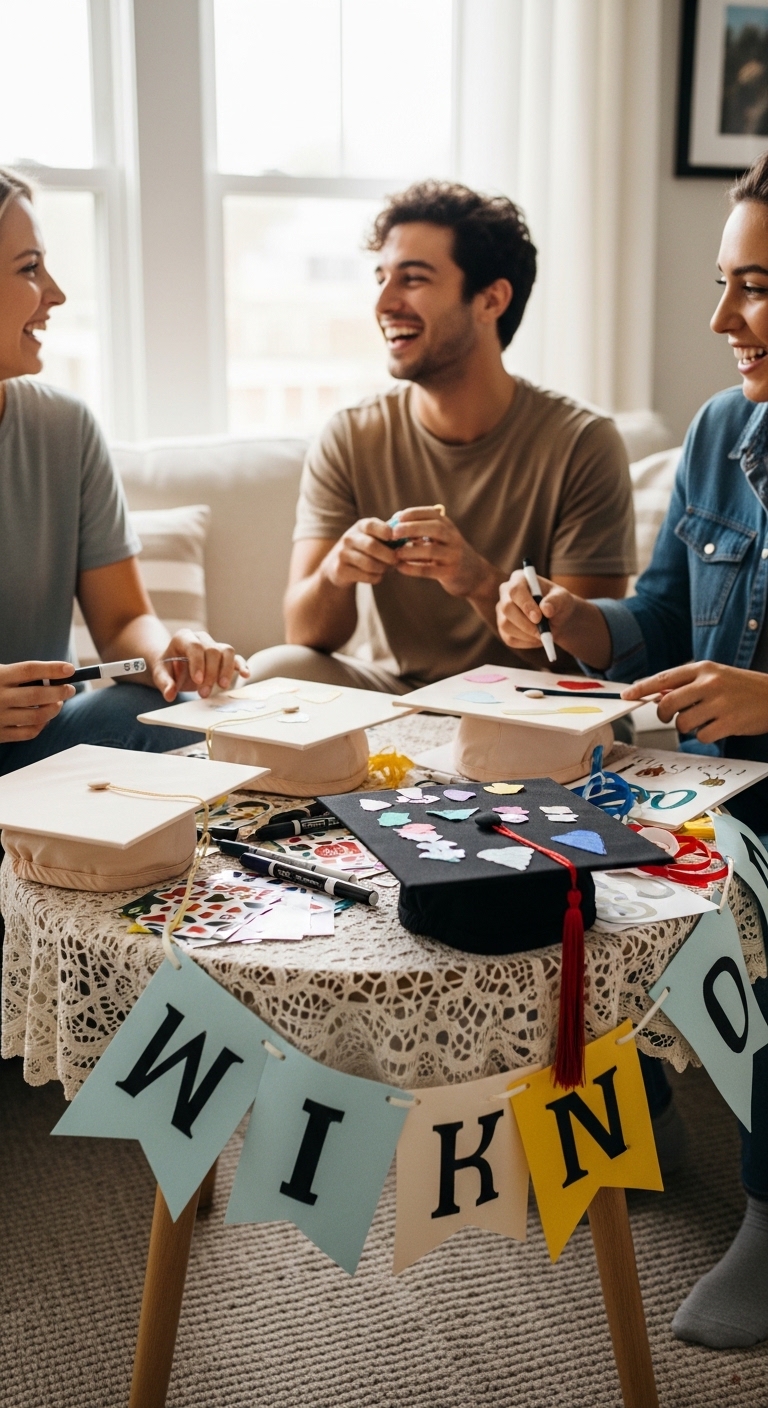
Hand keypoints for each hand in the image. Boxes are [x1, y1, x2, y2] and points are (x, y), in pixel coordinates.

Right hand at [0, 661, 75, 742]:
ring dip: (54, 709)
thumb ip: (18, 675)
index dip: (52, 669)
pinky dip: (42, 725)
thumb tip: (53, 676)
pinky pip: (29, 732)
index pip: (30, 670)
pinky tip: (45, 717)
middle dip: (60, 691)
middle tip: (70, 688)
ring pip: (38, 716)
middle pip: (37, 695)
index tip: (70, 669)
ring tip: (58, 702)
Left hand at [147, 631, 247, 701]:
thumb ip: (164, 683)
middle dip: (210, 673)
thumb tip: (170, 694)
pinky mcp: (224, 656)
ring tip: (222, 686)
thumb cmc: (168, 667)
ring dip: (226, 670)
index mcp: (183, 638)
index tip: (198, 680)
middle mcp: (201, 638)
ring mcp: (214, 645)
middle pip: (212, 651)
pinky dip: (242, 665)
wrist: (174, 664)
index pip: (194, 646)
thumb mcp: (160, 674)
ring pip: (227, 651)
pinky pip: (236, 657)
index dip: (198, 663)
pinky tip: (246, 675)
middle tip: (204, 694)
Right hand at [320, 518, 395, 587]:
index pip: (371, 525)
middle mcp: (349, 538)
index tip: (393, 538)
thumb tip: (410, 537)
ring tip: (385, 568)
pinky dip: (376, 578)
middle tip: (396, 560)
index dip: (384, 531)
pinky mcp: (340, 570)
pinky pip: (366, 576)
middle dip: (388, 555)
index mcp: (360, 526)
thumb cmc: (366, 549)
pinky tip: (376, 575)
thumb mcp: (375, 537)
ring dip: (382, 569)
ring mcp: (343, 554)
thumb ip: (391, 535)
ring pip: (369, 564)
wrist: (339, 565)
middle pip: (371, 546)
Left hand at [392, 507, 498, 599]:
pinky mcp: (451, 573)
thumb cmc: (448, 553)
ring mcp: (453, 556)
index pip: (432, 514)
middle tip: (394, 532)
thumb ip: (421, 530)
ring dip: (411, 551)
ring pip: (432, 550)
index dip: (414, 513)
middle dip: (412, 528)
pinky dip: (413, 569)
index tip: (397, 517)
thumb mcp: (440, 538)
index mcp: (448, 526)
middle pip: (435, 528)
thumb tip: (394, 520)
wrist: (475, 575)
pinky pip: (429, 570)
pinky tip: (400, 568)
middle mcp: (453, 538)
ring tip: (395, 553)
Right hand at [497, 571, 576, 649]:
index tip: (538, 618)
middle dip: (525, 623)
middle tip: (542, 633)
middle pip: (507, 608)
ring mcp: (502, 611)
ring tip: (544, 635)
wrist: (556, 618)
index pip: (515, 590)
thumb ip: (556, 601)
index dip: (525, 604)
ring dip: (527, 634)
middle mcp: (506, 593)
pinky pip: (509, 639)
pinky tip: (537, 639)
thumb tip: (546, 609)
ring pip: (506, 625)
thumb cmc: (558, 603)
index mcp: (519, 579)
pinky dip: (526, 642)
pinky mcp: (503, 628)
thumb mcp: (563, 599)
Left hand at [622, 662, 767, 742]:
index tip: (626, 696)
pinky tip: (718, 728)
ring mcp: (719, 703)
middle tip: (669, 718)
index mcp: (704, 668)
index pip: (664, 678)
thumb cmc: (742, 688)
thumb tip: (658, 696)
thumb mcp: (716, 676)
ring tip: (704, 721)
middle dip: (663, 715)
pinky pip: (701, 736)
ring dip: (687, 727)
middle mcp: (710, 683)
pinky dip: (705, 736)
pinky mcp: (728, 723)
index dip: (642, 688)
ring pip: (683, 722)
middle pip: (668, 703)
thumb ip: (689, 684)